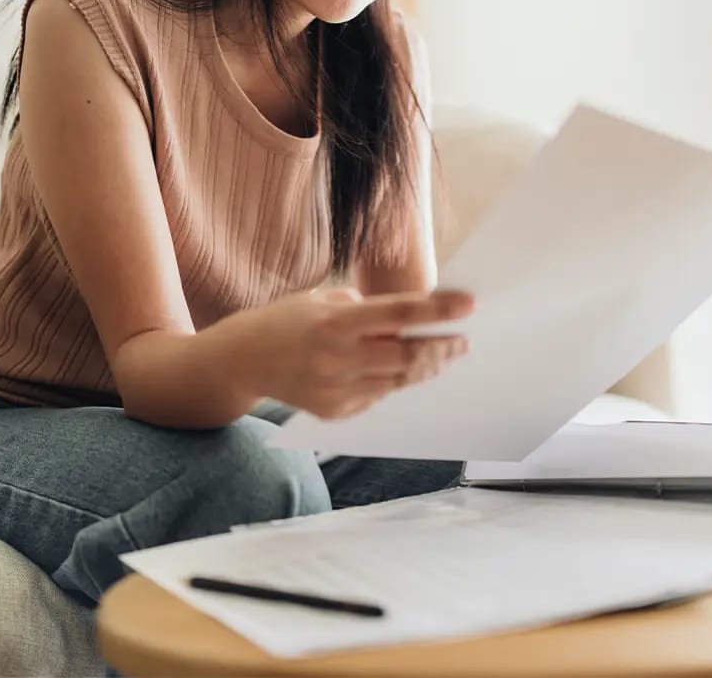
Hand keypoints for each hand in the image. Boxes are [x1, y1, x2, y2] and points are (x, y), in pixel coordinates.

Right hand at [225, 285, 472, 419]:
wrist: (243, 360)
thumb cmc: (286, 321)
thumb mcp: (319, 300)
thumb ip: (364, 308)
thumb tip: (411, 316)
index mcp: (333, 322)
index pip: (398, 314)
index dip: (437, 310)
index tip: (468, 305)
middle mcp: (335, 358)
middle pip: (407, 355)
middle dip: (442, 347)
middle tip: (462, 340)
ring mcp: (335, 389)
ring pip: (398, 381)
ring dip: (425, 367)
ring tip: (442, 355)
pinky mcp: (335, 411)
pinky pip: (378, 396)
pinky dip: (395, 382)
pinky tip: (404, 370)